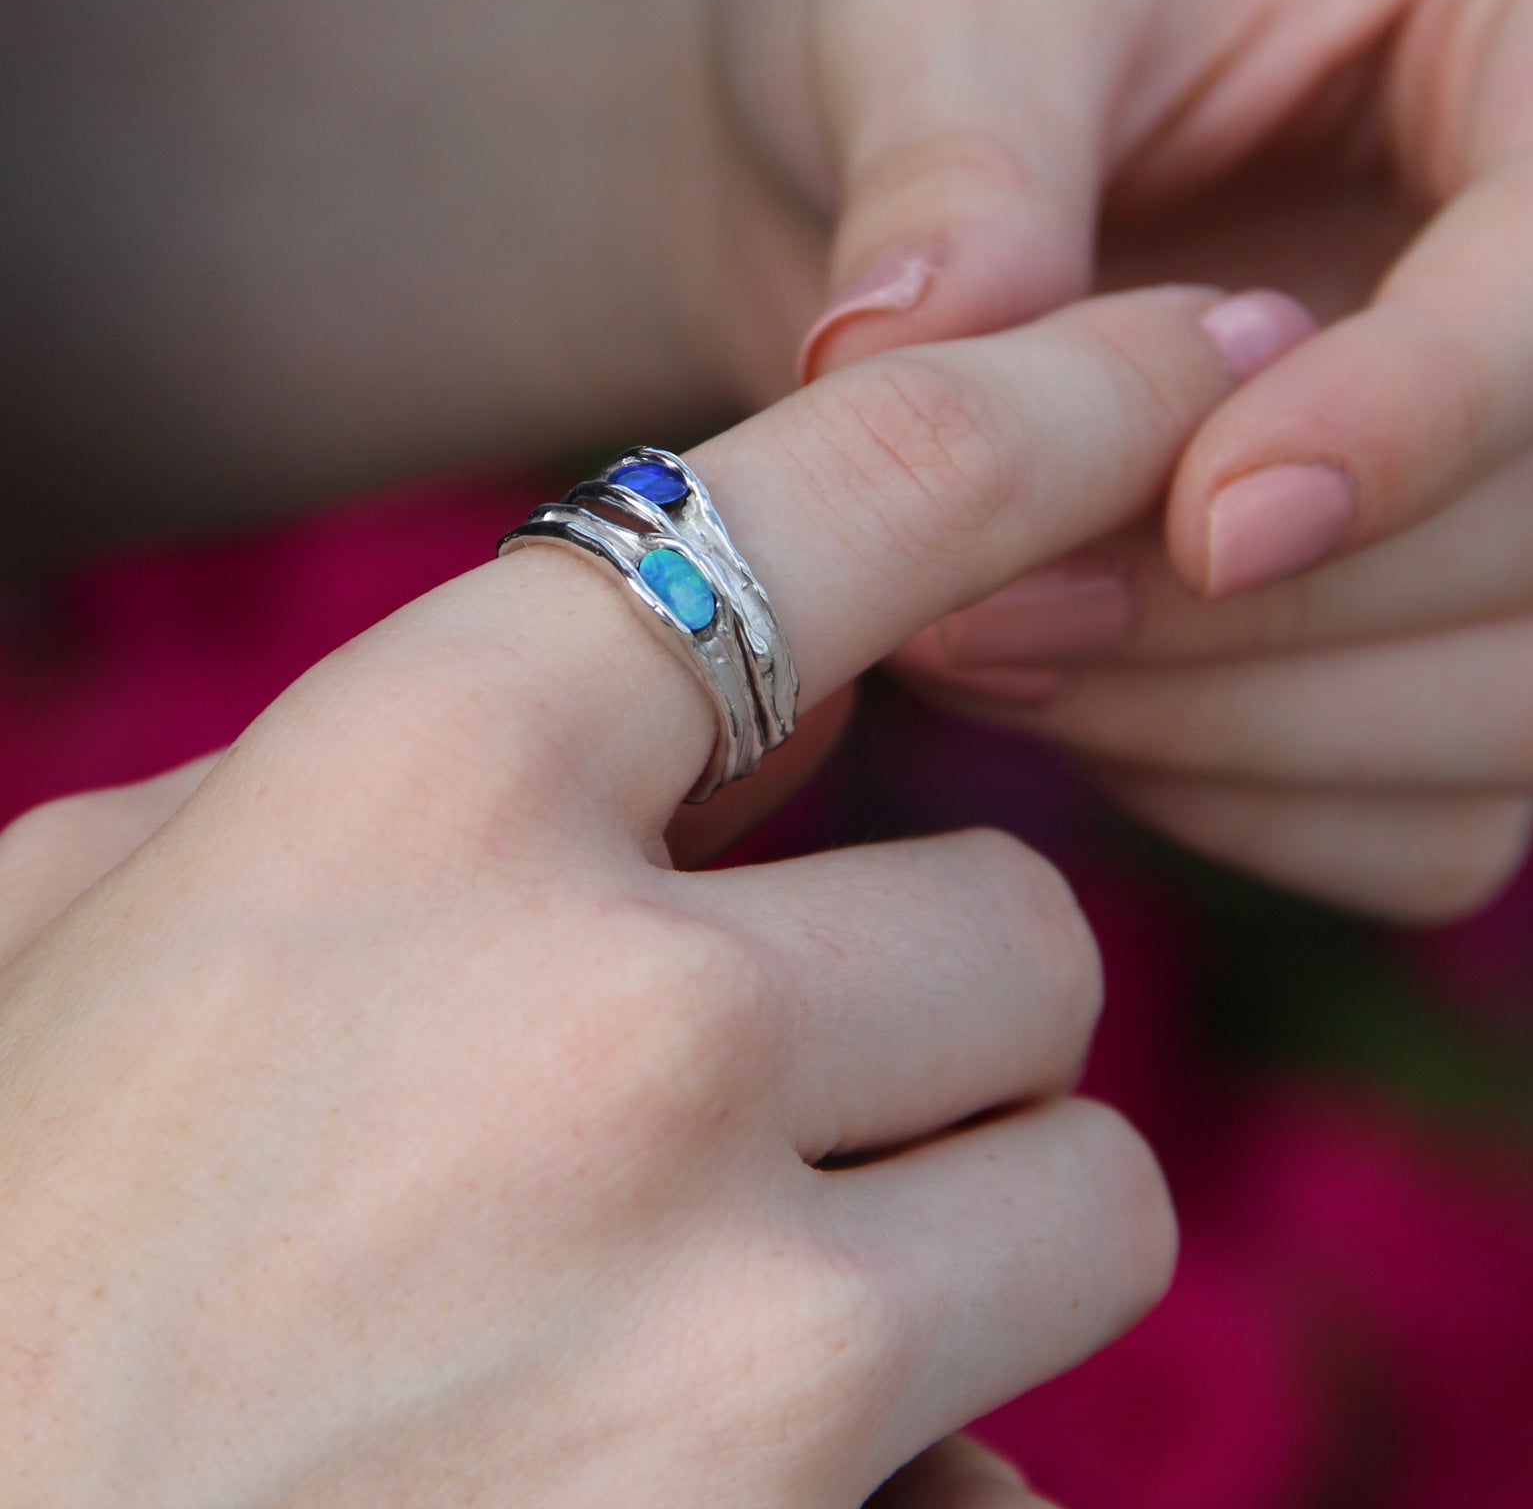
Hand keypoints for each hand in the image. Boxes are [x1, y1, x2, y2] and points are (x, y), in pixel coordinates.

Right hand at [0, 287, 1279, 1503]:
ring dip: (960, 1232)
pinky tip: (729, 1467)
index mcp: (423, 791)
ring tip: (739, 1306)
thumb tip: (756, 688)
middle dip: (928, 1020)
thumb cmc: (20, 1251)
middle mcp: (616, 1021)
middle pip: (1030, 921)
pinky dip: (930, 1456)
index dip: (1069, 402)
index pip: (859, 495)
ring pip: (1087, 1182)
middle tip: (755, 1114)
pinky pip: (1024, 1462)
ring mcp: (732, 1307)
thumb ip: (431, 767)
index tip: (1197, 352)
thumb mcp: (119, 927)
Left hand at [730, 0, 1532, 919]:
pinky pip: (1458, 813)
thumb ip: (958, 150)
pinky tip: (1091, 719)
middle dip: (1272, 609)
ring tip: (991, 652)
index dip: (1419, 418)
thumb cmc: (1004, 23)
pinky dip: (1260, 807)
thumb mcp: (964, 8)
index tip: (1201, 528)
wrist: (975, 175)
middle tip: (980, 614)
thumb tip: (903, 348)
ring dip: (1243, 728)